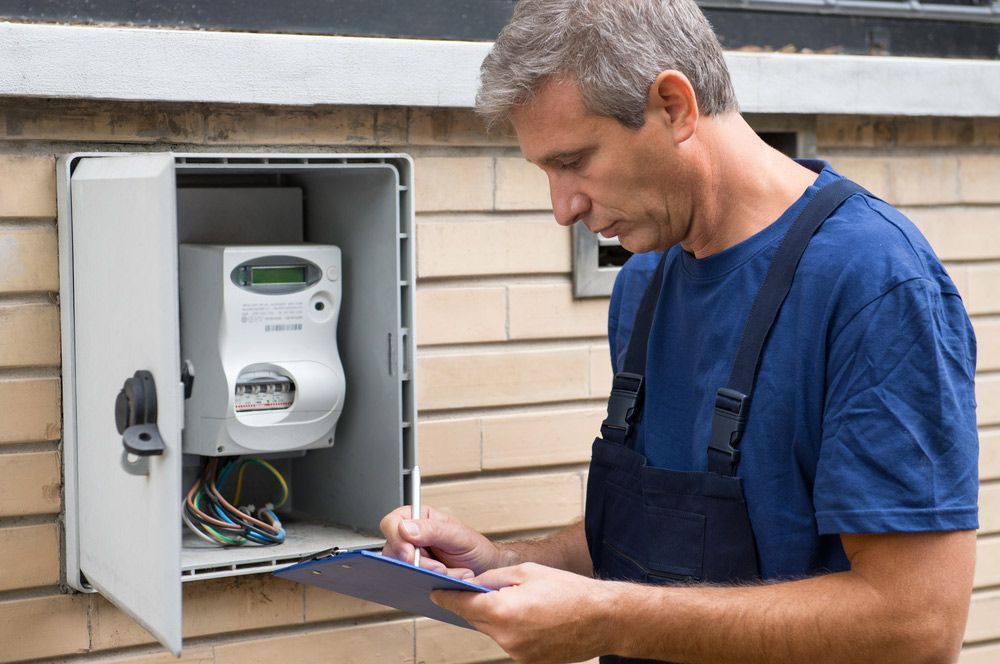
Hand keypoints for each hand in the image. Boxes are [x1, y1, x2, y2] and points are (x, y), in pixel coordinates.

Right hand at [379, 504, 502, 577]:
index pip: (391, 523)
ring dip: (427, 575)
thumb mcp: (459, 535)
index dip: (397, 540)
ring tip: (450, 574)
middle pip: (393, 551)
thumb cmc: (475, 548)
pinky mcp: (414, 576)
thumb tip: (405, 528)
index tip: (411, 555)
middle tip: (440, 569)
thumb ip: (433, 530)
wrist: (486, 570)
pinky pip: (408, 582)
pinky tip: (441, 583)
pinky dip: (426, 585)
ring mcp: (412, 558)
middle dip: (418, 564)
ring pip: (401, 569)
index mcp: (419, 518)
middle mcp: (411, 537)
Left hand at [432, 562, 617, 662]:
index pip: (462, 605)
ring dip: (498, 617)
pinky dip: (513, 629)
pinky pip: (510, 641)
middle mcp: (506, 637)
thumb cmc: (571, 592)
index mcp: (503, 611)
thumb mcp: (527, 572)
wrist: (603, 618)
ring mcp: (517, 653)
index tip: (436, 592)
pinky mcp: (528, 661)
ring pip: (493, 631)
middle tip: (486, 591)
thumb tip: (474, 584)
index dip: (446, 597)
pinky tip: (532, 617)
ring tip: (523, 602)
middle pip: (476, 619)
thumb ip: (494, 578)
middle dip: (477, 605)